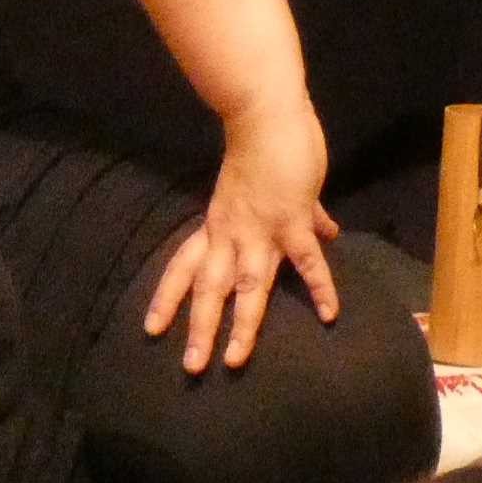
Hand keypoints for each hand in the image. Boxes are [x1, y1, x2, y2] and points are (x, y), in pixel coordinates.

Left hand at [145, 94, 339, 372]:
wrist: (264, 116)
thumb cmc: (267, 149)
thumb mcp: (263, 190)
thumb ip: (300, 218)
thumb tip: (327, 233)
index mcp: (216, 226)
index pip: (183, 266)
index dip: (167, 296)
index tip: (152, 328)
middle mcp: (230, 234)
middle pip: (207, 288)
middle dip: (198, 327)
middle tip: (190, 366)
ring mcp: (259, 230)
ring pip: (246, 286)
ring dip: (241, 324)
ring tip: (235, 359)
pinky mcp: (291, 221)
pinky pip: (306, 261)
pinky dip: (319, 287)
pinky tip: (330, 314)